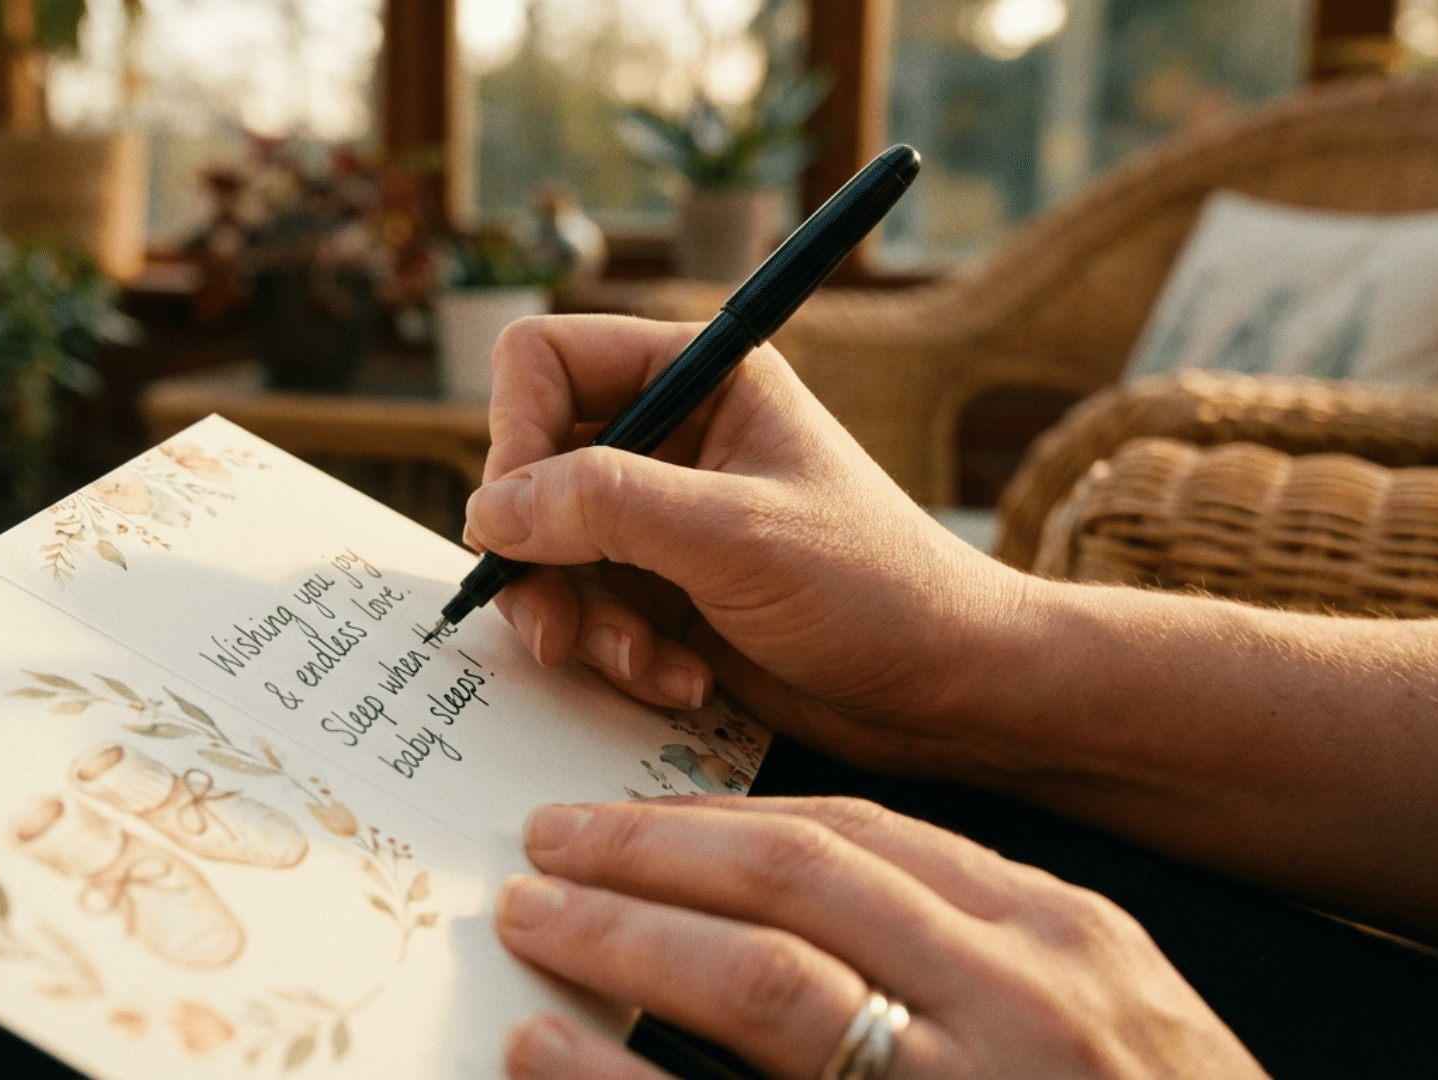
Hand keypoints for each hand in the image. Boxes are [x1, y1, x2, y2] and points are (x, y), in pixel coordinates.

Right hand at [467, 315, 1027, 771]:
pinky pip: (586, 615)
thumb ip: (607, 506)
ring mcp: (662, 520)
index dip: (515, 438)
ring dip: (582, 623)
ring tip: (646, 664)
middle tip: (563, 629)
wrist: (947, 690)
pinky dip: (616, 657)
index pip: (545, 363)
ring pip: (548, 554)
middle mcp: (669, 438)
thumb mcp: (735, 535)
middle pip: (530, 471)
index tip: (521, 521)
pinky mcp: (664, 594)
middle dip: (544, 559)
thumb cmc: (875, 589)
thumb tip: (490, 510)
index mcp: (699, 376)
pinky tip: (682, 680)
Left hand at [494, 797, 1266, 1079]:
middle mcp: (1024, 995)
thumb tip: (820, 906)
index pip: (862, 833)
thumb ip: (983, 952)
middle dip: (652, 850)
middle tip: (549, 843)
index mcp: (1063, 934)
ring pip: (763, 977)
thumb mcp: (1105, 1018)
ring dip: (624, 934)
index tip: (636, 814)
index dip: (726, 816)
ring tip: (533, 920)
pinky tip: (546, 1053)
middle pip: (795, 877)